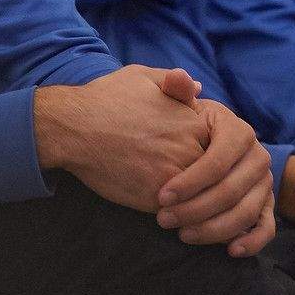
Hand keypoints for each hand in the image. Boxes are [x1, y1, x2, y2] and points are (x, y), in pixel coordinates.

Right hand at [34, 66, 208, 213]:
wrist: (72, 128)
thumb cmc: (105, 99)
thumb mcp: (143, 77)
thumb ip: (176, 83)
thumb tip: (199, 88)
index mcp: (192, 120)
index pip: (222, 148)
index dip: (210, 156)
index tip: (199, 160)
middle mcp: (189, 148)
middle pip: (216, 176)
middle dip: (210, 185)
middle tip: (202, 193)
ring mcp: (175, 176)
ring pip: (202, 200)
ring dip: (198, 206)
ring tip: (187, 210)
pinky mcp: (156, 200)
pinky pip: (179, 214)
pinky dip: (178, 217)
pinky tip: (168, 215)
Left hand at [153, 99, 276, 256]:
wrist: (202, 144)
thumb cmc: (184, 126)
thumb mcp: (180, 105)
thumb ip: (176, 90)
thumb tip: (181, 79)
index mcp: (238, 130)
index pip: (217, 160)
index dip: (190, 181)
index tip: (161, 196)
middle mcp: (258, 155)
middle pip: (230, 190)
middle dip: (195, 209)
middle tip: (163, 219)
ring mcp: (265, 182)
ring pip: (245, 212)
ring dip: (213, 229)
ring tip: (182, 233)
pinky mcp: (267, 205)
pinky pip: (266, 227)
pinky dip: (251, 241)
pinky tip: (229, 250)